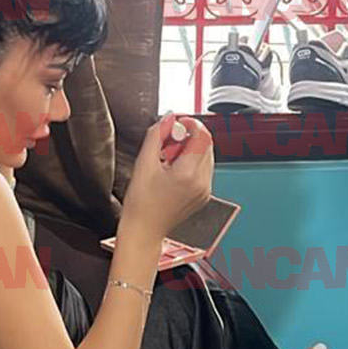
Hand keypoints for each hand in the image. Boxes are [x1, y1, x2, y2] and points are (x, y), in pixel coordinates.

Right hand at [122, 113, 213, 240]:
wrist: (144, 230)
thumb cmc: (141, 204)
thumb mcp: (144, 164)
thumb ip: (156, 135)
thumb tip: (167, 118)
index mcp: (188, 174)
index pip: (203, 136)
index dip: (190, 124)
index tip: (177, 124)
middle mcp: (201, 183)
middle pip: (207, 145)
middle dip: (189, 138)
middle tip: (168, 144)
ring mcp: (204, 190)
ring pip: (206, 156)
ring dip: (191, 150)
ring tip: (168, 160)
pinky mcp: (203, 196)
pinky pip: (204, 170)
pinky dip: (192, 164)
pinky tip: (173, 171)